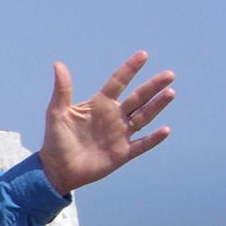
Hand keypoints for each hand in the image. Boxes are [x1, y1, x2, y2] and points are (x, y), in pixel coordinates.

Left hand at [40, 52, 174, 196]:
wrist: (56, 169)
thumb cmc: (55, 140)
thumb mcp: (57, 113)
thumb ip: (62, 90)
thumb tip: (58, 64)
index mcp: (99, 104)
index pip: (118, 82)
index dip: (130, 69)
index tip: (143, 55)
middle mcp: (113, 117)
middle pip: (137, 98)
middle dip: (153, 87)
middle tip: (168, 75)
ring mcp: (120, 134)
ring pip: (143, 117)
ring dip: (157, 106)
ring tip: (170, 93)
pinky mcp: (122, 153)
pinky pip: (142, 144)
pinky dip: (153, 138)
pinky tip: (165, 130)